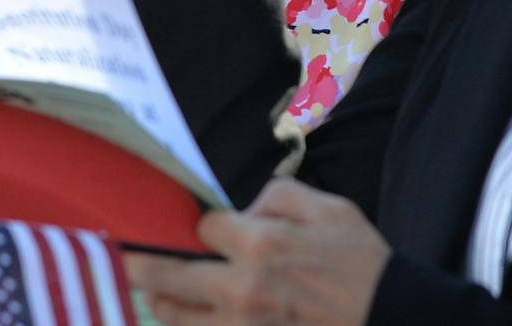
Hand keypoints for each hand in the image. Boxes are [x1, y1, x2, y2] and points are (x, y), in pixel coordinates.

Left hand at [126, 178, 390, 325]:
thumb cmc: (362, 263)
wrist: (391, 318)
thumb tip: (246, 209)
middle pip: (164, 276)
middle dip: (137, 261)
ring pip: (172, 316)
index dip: (199, 226)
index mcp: (261, 245)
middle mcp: (242, 289)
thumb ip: (279, 196)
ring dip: (160, 300)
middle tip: (120, 253)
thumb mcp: (330, 209)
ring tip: (158, 288)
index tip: (203, 228)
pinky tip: (189, 314)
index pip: (200, 230)